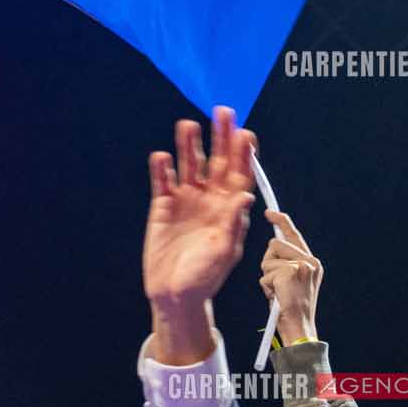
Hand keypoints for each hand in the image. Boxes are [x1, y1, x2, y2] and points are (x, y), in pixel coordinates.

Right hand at [144, 106, 256, 356]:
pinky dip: (161, 168)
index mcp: (229, 209)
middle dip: (221, 137)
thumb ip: (233, 222)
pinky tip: (161, 156)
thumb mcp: (224, 251)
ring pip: (189, 165)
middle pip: (217, 162)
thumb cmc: (205, 277)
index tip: (246, 133)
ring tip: (188, 125)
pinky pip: (162, 181)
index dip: (244, 154)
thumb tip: (245, 194)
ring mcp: (186, 201)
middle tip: (223, 112)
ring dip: (189, 145)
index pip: (240, 174)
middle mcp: (210, 200)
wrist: (175, 294)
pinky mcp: (162, 206)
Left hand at [258, 210, 322, 343]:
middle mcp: (310, 261)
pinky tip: (278, 297)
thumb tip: (272, 246)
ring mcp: (301, 265)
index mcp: (312, 262)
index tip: (269, 212)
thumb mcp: (292, 282)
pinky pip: (266, 273)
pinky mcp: (290, 272)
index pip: (294, 235)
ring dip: (267, 277)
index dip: (281, 221)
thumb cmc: (292, 309)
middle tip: (277, 285)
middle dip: (269, 264)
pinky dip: (267, 287)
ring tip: (278, 292)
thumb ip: (286, 263)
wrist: (300, 328)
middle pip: (274, 244)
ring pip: (268, 259)